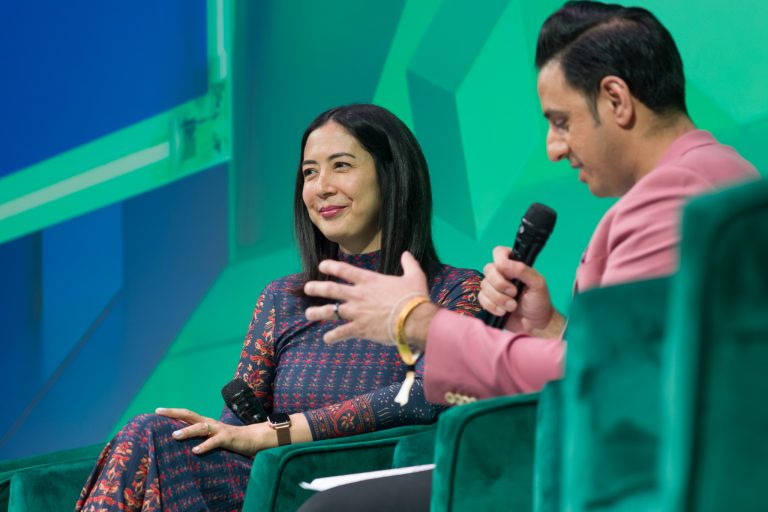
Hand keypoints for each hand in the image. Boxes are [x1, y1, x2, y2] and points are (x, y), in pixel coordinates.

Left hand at [156, 407, 267, 456]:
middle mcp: (210, 423)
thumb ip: (199, 437)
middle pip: (189, 414)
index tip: (157, 410)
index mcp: (205, 422)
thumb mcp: (211, 437)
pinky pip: (214, 442)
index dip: (172, 412)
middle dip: (173, 413)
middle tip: (159, 412)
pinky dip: (204, 446)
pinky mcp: (227, 438)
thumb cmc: (229, 440)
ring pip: (201, 427)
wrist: (252, 438)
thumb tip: (180, 440)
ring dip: (188, 431)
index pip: (186, 414)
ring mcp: (218, 429)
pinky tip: (195, 451)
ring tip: (175, 436)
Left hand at [304, 251, 429, 344]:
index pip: (344, 270)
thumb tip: (407, 254)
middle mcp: (358, 295)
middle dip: (316, 288)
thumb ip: (409, 264)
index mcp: (369, 280)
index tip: (321, 266)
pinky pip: (341, 333)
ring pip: (330, 311)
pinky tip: (327, 339)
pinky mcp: (359, 328)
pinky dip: (333, 336)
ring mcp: (356, 312)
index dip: (331, 266)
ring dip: (317, 312)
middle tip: (307, 288)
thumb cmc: (414, 297)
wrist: (414, 319)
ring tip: (308, 314)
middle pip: (331, 289)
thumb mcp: (414, 276)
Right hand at [478, 246, 560, 334]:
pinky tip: (503, 312)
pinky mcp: (489, 300)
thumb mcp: (538, 284)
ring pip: (484, 286)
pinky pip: (481, 298)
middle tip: (514, 293)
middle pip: (488, 269)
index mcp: (514, 265)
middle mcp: (502, 274)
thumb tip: (504, 264)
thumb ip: (523, 270)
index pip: (499, 252)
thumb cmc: (539, 302)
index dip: (500, 259)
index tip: (507, 271)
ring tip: (512, 306)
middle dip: (500, 284)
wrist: (535, 325)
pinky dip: (492, 306)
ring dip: (498, 298)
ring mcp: (494, 287)